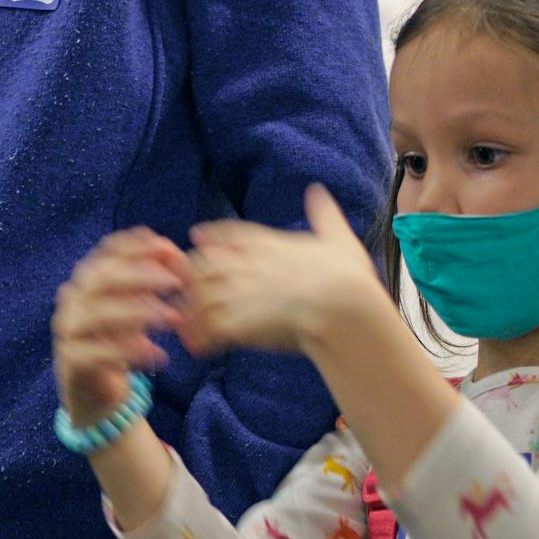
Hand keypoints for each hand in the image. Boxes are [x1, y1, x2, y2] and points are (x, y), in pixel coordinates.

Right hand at [52, 229, 190, 423]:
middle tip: (176, 283)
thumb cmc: (119, 344)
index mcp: (87, 281)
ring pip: (99, 313)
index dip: (136, 247)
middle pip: (101, 278)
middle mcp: (73, 300)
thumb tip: (172, 252)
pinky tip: (157, 355)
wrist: (95, 394)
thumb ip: (150, 283)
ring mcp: (68, 330)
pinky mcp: (72, 360)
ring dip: (140, 312)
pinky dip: (129, 351)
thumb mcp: (138, 310)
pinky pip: (97, 352)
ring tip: (173, 318)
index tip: (168, 248)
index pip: (107, 253)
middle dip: (141, 275)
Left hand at [182, 185, 381, 358]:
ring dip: (192, 309)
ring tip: (188, 323)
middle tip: (188, 286)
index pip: (230, 233)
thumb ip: (324, 215)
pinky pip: (207, 329)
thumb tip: (317, 190)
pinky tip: (200, 348)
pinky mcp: (240, 322)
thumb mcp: (338, 238)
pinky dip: (201, 338)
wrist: (346, 310)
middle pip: (204, 262)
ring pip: (199, 296)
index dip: (211, 236)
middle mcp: (249, 265)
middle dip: (194, 274)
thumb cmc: (350, 279)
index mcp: (270, 244)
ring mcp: (241, 292)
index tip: (198, 236)